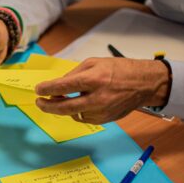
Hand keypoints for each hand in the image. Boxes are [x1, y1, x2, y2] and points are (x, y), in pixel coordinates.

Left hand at [34, 58, 169, 124]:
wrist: (144, 83)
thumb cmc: (119, 70)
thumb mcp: (95, 63)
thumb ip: (74, 74)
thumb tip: (57, 85)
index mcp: (94, 79)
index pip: (64, 86)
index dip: (47, 89)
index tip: (38, 89)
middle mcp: (98, 97)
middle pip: (65, 107)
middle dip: (47, 106)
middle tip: (39, 102)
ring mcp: (102, 111)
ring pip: (73, 114)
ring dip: (63, 108)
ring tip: (60, 99)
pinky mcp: (105, 120)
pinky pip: (83, 118)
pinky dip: (77, 111)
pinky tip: (80, 103)